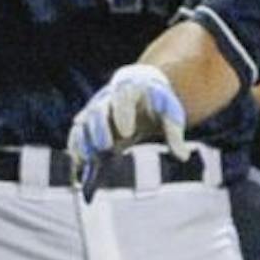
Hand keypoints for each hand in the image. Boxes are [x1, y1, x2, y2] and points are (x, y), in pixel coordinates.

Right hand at [67, 64, 191, 200]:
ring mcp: (95, 111)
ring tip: (85, 162)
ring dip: (82, 142)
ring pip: (83, 124)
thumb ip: (174, 134)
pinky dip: (77, 151)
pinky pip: (77, 136)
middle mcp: (108, 98)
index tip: (128, 133)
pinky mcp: (89, 126)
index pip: (123, 97)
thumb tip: (182, 157)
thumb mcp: (171, 114)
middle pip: (98, 111)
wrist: (143, 92)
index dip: (122, 114)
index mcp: (131, 89)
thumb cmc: (158, 103)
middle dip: (99, 129)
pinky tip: (79, 170)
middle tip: (105, 147)